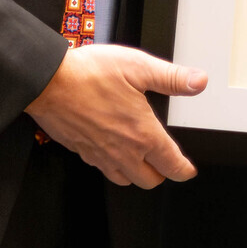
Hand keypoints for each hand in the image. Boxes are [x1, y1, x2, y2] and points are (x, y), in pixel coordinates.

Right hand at [24, 45, 207, 188]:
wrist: (48, 82)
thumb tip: (198, 82)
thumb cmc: (89, 74)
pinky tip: (114, 149)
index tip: (188, 170)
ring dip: (138, 173)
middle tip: (165, 161)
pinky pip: (104, 171)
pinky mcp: (83, 153)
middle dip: (162, 173)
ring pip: (127, 180)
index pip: (172, 165)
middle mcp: (124, 151)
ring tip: (141, 158)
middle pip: (151, 180)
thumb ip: (172, 78)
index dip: (184, 170)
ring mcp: (101, 155)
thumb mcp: (138, 67)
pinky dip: (114, 167)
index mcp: (143, 133)